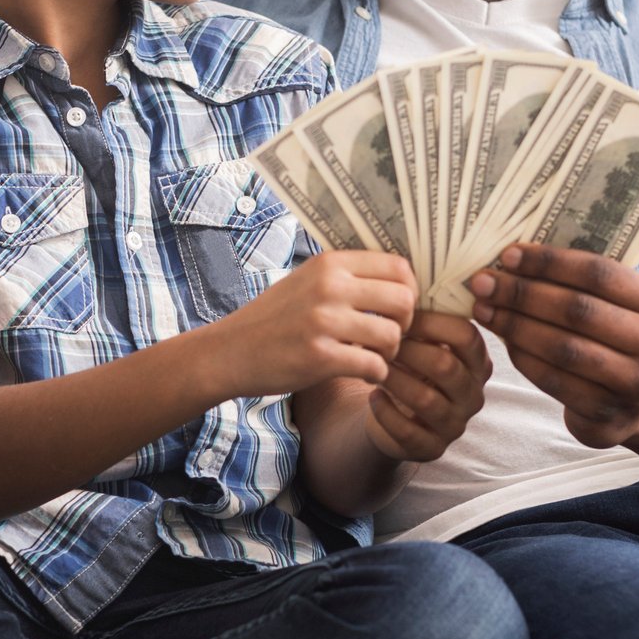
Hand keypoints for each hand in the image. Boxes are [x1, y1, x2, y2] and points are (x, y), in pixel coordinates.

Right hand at [200, 251, 416, 396]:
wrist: (230, 351)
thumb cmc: (273, 318)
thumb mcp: (306, 280)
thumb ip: (346, 276)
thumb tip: (399, 278)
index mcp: (329, 263)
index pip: (398, 266)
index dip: (409, 290)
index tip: (397, 309)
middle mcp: (329, 287)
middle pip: (403, 300)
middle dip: (405, 323)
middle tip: (389, 336)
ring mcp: (324, 322)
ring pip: (392, 336)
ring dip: (390, 353)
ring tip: (374, 357)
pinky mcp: (320, 357)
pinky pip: (374, 366)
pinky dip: (375, 375)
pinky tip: (362, 373)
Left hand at [362, 311, 489, 462]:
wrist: (395, 414)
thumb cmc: (409, 366)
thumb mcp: (422, 341)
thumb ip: (423, 316)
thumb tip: (405, 273)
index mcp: (477, 362)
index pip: (467, 336)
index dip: (433, 322)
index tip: (402, 313)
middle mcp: (473, 394)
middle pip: (446, 367)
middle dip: (409, 350)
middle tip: (381, 339)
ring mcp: (455, 424)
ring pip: (426, 400)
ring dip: (395, 379)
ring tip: (373, 365)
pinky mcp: (433, 448)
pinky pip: (410, 432)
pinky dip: (387, 412)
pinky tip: (373, 396)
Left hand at [468, 243, 638, 447]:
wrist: (636, 400)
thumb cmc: (612, 336)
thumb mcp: (613, 303)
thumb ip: (577, 280)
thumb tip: (512, 257)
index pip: (597, 273)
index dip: (549, 262)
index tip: (507, 255)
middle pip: (577, 310)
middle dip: (523, 293)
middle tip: (483, 283)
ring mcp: (635, 384)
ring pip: (564, 348)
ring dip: (516, 326)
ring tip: (484, 309)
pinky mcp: (608, 415)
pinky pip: (555, 381)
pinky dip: (523, 358)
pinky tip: (502, 342)